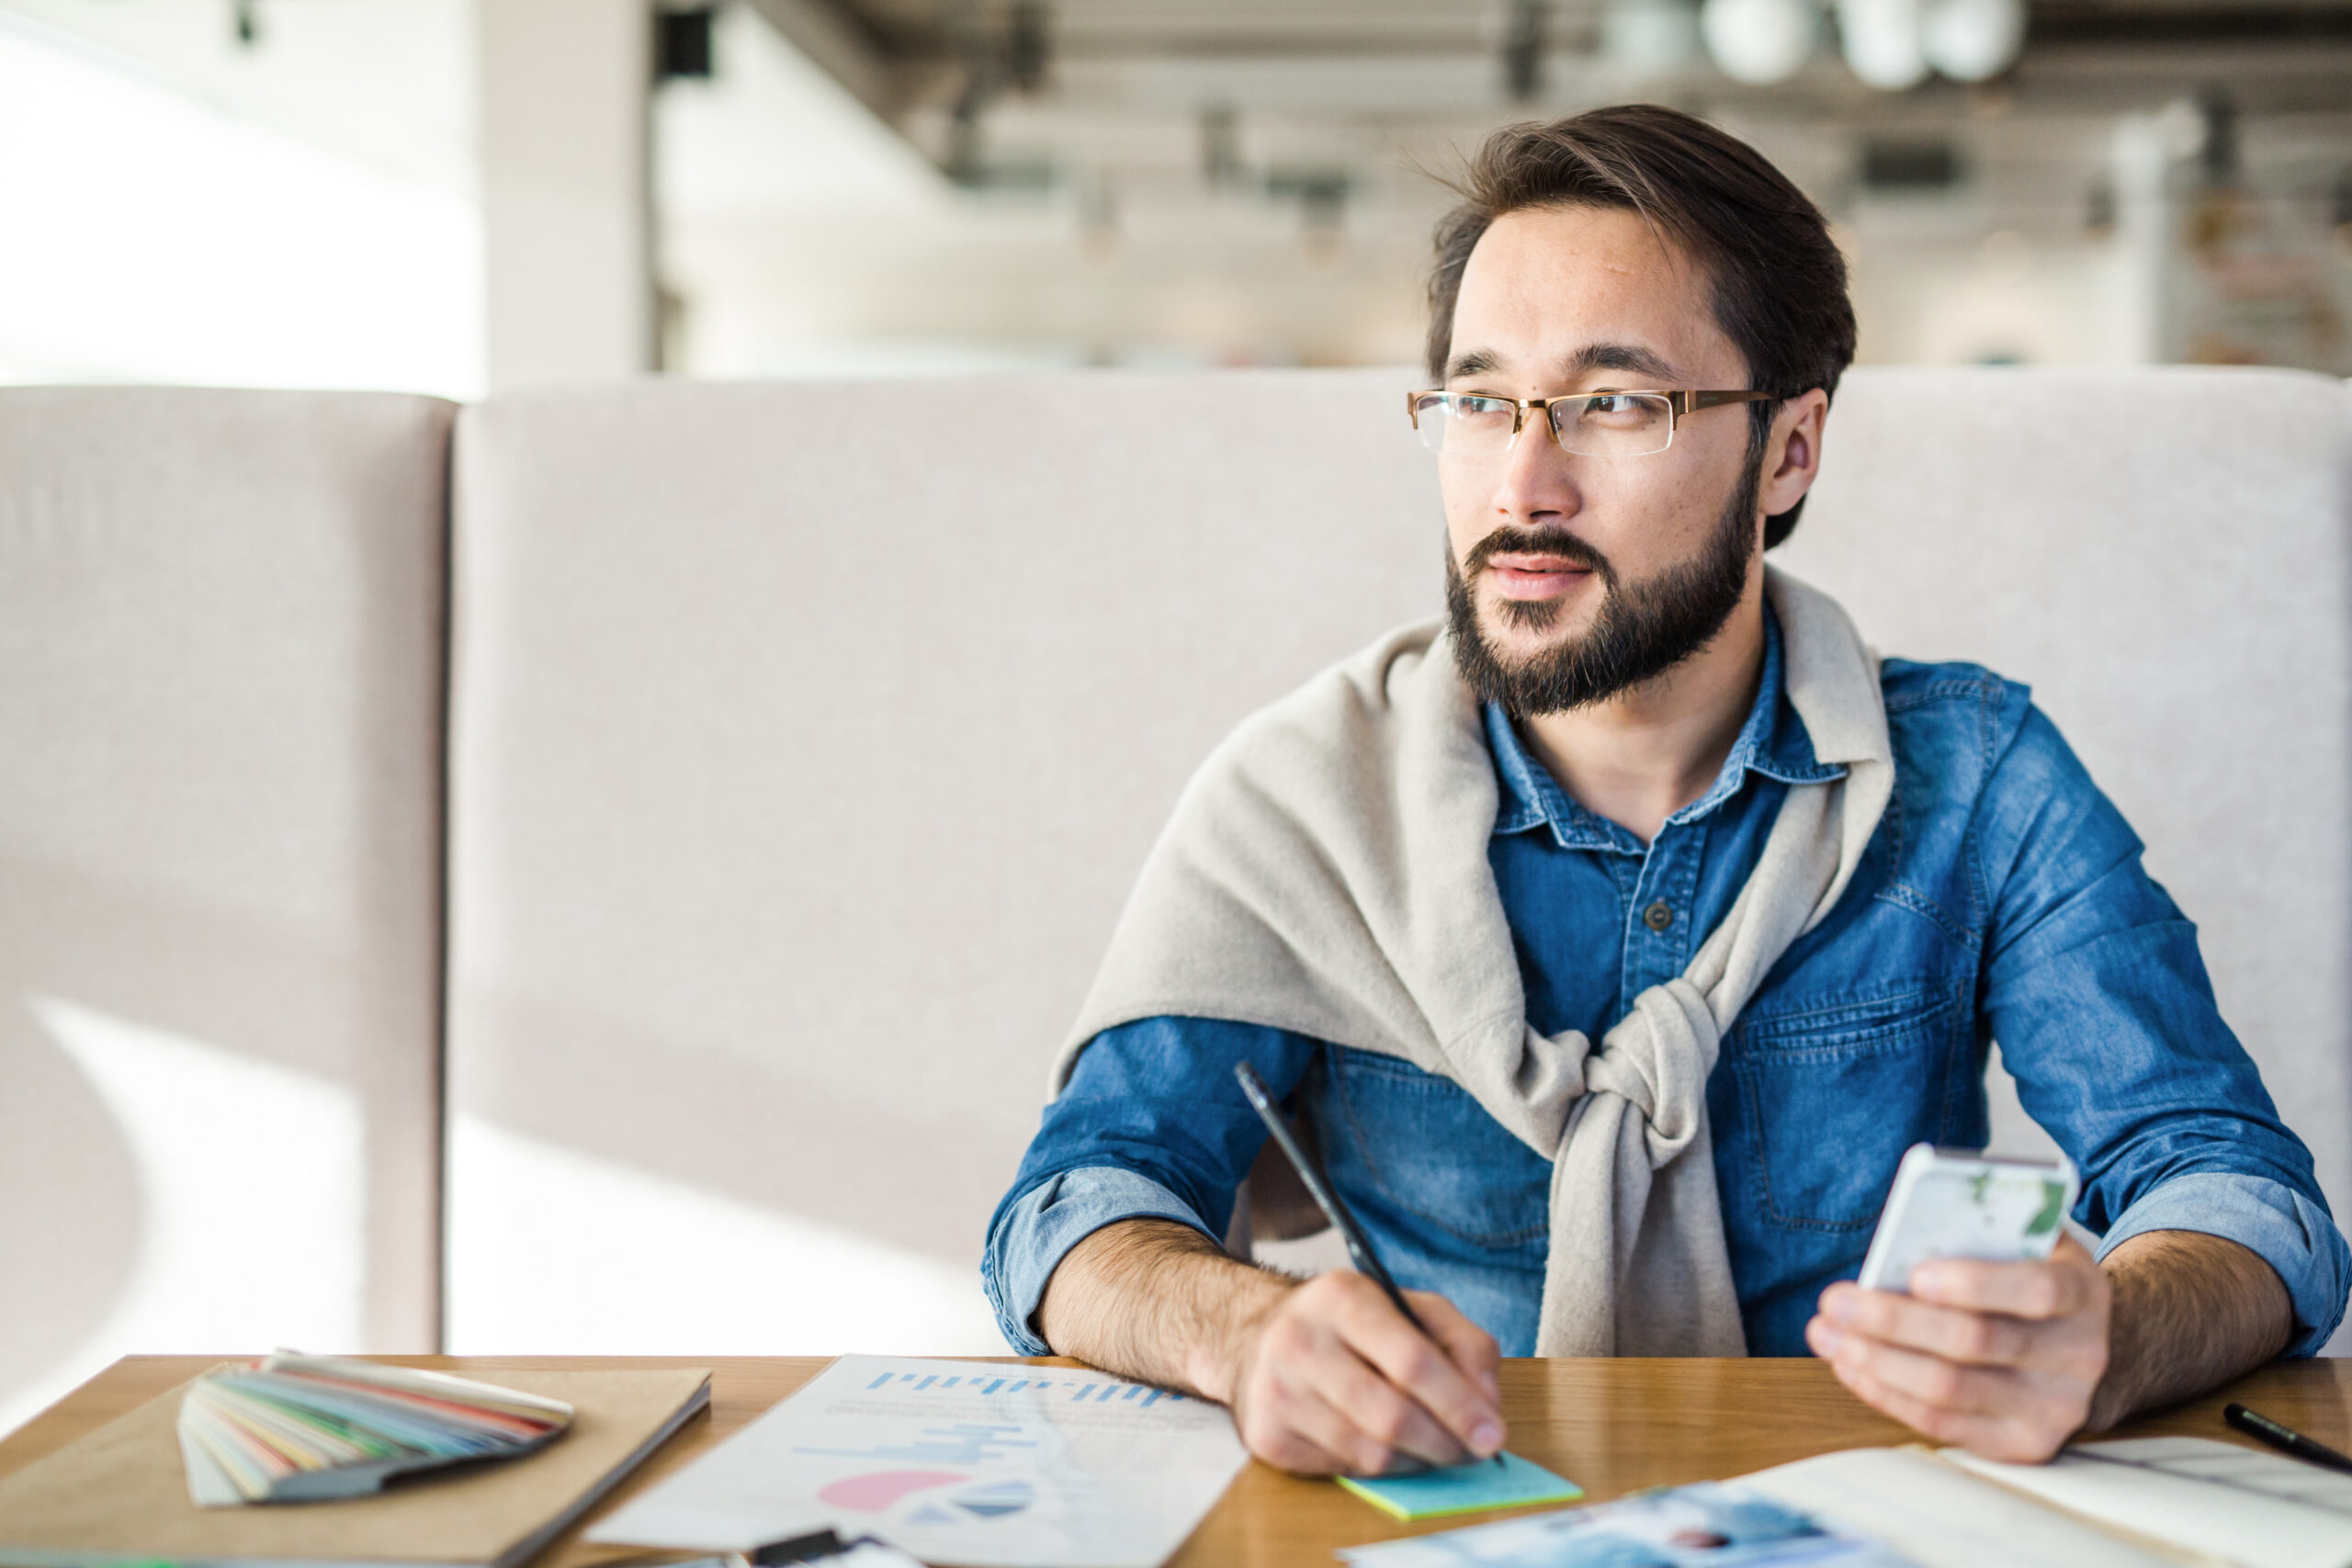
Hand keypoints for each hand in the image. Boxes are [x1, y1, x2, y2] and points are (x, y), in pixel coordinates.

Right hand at [1211, 1270, 1504, 1476]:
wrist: (1254, 1337)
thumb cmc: (1348, 1325)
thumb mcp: (1409, 1307)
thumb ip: (1464, 1343)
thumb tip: (1487, 1405)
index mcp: (1341, 1298)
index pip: (1411, 1362)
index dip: (1459, 1405)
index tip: (1492, 1435)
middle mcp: (1299, 1342)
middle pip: (1392, 1417)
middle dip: (1446, 1444)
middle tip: (1473, 1453)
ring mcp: (1277, 1392)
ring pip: (1371, 1454)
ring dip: (1418, 1461)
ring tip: (1434, 1448)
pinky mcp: (1267, 1437)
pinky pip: (1345, 1471)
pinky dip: (1380, 1469)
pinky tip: (1386, 1447)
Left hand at [1805, 1236, 2111, 1461]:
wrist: (2074, 1343)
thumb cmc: (2028, 1277)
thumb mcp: (2025, 1241)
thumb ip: (1982, 1231)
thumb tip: (1908, 1229)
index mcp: (2084, 1292)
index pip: (2037, 1290)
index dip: (1976, 1283)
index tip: (1915, 1272)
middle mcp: (2080, 1355)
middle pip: (1976, 1342)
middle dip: (1893, 1320)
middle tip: (1834, 1300)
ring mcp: (2055, 1408)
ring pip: (1950, 1388)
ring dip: (1876, 1359)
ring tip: (1827, 1334)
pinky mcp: (2023, 1444)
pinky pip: (1942, 1423)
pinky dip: (1886, 1393)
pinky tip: (1850, 1365)